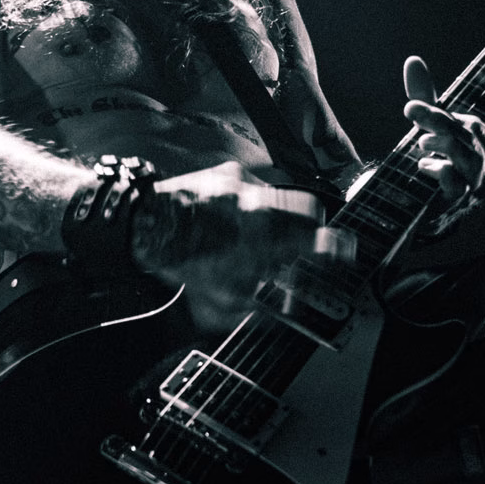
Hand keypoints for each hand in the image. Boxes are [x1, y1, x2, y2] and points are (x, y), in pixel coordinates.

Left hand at [132, 162, 325, 330]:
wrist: (141, 223)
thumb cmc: (178, 260)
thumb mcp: (219, 300)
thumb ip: (254, 308)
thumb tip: (274, 312)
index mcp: (264, 234)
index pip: (318, 236)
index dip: (337, 247)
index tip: (343, 252)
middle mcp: (259, 203)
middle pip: (310, 207)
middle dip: (311, 226)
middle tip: (301, 242)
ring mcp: (243, 183)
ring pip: (278, 198)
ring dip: (273, 218)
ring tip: (249, 238)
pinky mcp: (226, 171)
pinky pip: (250, 189)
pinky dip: (246, 207)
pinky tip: (226, 223)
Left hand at [402, 55, 484, 202]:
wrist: (415, 203)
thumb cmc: (430, 160)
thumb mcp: (428, 127)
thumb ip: (424, 97)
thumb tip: (413, 61)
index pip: (476, 128)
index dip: (445, 116)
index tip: (412, 108)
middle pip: (472, 141)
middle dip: (441, 123)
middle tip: (413, 113)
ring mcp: (472, 190)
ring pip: (471, 163)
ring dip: (445, 145)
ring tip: (421, 141)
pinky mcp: (453, 207)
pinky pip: (456, 187)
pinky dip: (441, 172)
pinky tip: (424, 167)